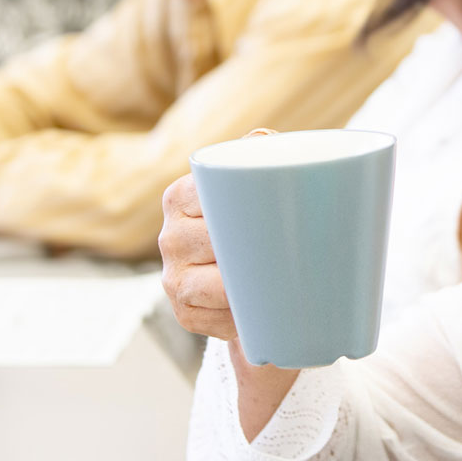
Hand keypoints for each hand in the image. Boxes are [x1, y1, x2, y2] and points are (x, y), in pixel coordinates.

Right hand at [158, 128, 275, 341]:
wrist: (253, 276)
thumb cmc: (260, 219)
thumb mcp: (258, 184)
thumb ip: (261, 155)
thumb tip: (264, 139)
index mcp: (181, 197)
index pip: (207, 198)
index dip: (240, 208)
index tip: (275, 214)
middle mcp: (169, 236)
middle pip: (211, 245)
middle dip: (250, 252)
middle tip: (292, 253)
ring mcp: (171, 277)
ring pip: (209, 287)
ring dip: (244, 291)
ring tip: (279, 285)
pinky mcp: (183, 313)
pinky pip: (211, 321)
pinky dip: (238, 320)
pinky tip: (257, 314)